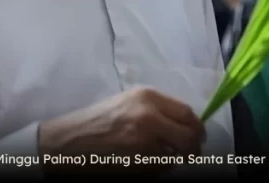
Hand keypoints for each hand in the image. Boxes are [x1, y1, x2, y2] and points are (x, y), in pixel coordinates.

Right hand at [39, 88, 205, 167]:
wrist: (69, 141)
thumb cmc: (98, 120)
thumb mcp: (129, 102)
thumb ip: (157, 109)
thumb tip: (186, 123)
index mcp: (148, 97)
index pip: (187, 113)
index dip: (197, 127)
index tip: (199, 136)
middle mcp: (149, 117)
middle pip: (189, 137)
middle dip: (193, 148)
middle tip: (191, 153)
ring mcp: (143, 143)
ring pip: (175, 157)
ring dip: (171, 160)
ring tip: (154, 155)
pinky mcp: (137, 164)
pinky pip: (159, 170)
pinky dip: (156, 169)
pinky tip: (140, 162)